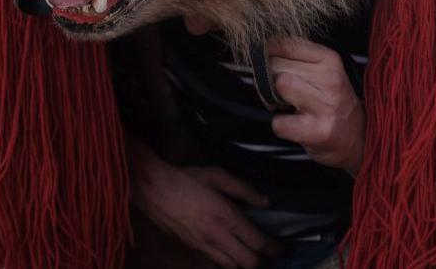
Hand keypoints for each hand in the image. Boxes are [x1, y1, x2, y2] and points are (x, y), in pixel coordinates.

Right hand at [130, 142, 279, 267]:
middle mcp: (217, 236)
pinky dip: (227, 261)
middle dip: (262, 259)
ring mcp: (203, 246)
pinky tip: (229, 250)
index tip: (282, 248)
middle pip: (249, 263)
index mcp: (226, 217)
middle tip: (267, 250)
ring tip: (249, 252)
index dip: (274, 248)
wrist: (153, 189)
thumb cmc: (186, 179)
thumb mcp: (218, 176)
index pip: (258, 242)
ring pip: (232, 267)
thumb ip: (244, 190)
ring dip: (243, 262)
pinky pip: (216, 263)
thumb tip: (265, 202)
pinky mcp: (192, 249)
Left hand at [267, 37, 365, 174]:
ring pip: (280, 86)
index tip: (274, 68)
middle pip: (276, 66)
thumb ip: (293, 57)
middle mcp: (331, 79)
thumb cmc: (330, 100)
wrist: (358, 136)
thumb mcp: (321, 71)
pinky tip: (294, 124)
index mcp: (329, 59)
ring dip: (273, 100)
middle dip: (270, 80)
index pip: (282, 44)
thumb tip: (259, 50)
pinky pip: (279, 122)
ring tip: (286, 106)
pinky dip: (281, 126)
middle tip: (282, 94)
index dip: (269, 57)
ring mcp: (326, 106)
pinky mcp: (318, 131)